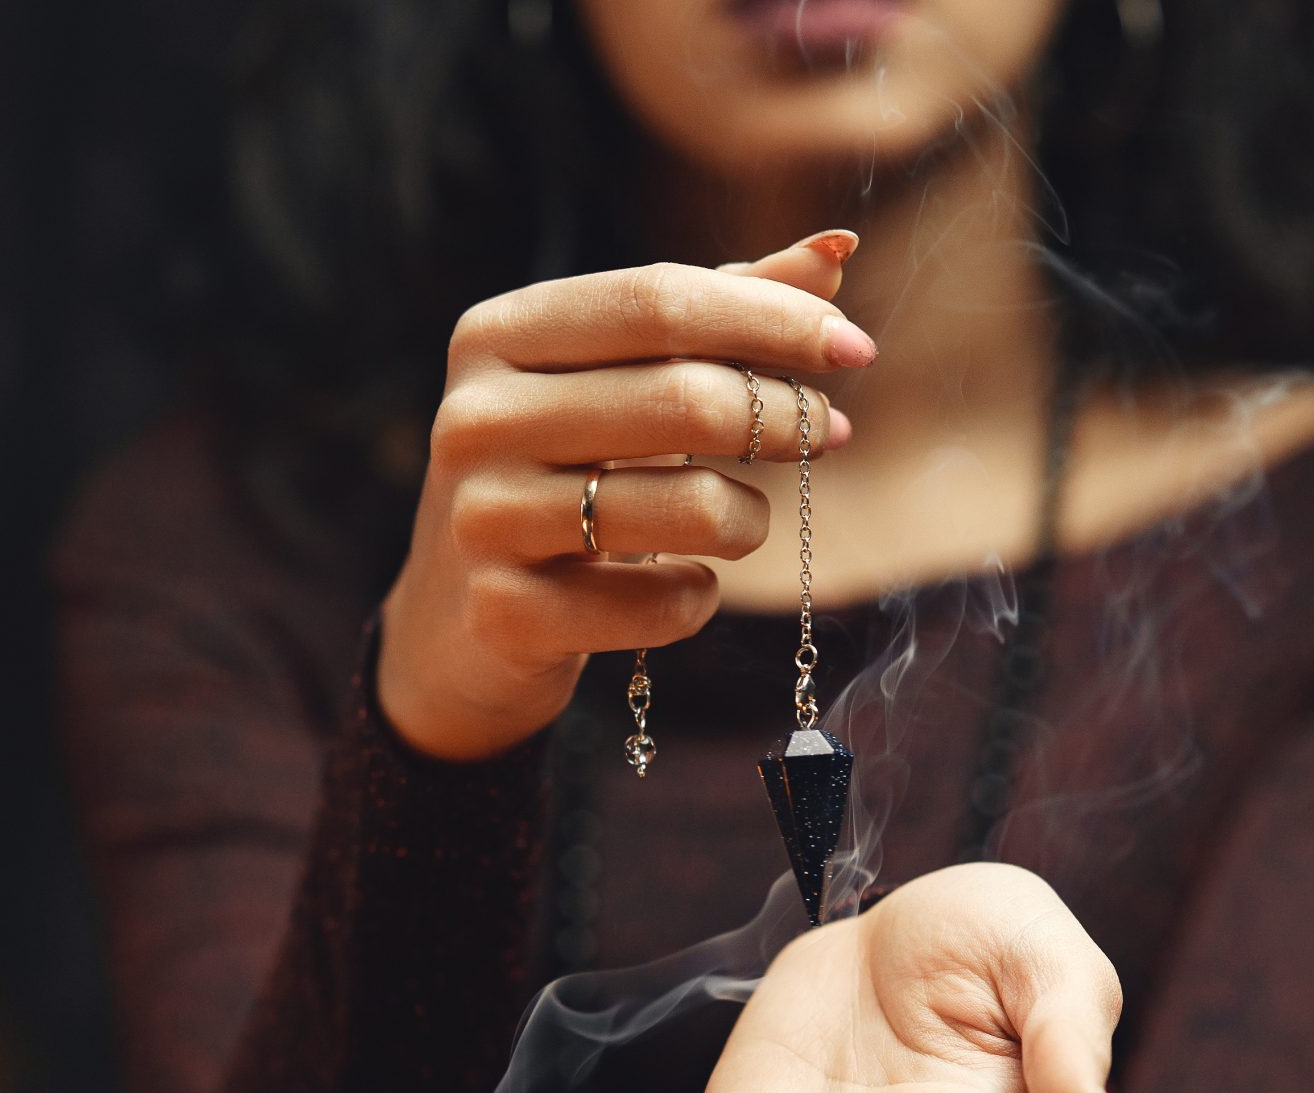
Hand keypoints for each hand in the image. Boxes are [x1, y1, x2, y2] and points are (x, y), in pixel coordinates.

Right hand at [376, 232, 873, 760]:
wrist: (458, 622)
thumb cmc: (562, 475)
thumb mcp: (616, 382)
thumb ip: (717, 311)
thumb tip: (838, 248)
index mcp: (498, 336)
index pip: (658, 299)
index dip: (771, 319)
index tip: (856, 348)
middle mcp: (477, 418)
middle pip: (681, 397)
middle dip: (782, 417)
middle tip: (827, 434)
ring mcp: (483, 518)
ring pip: (686, 507)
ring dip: (748, 517)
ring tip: (745, 519)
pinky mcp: (506, 614)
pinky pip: (660, 604)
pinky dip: (697, 597)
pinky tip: (681, 585)